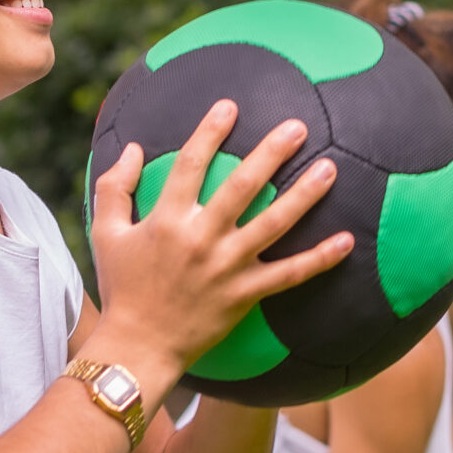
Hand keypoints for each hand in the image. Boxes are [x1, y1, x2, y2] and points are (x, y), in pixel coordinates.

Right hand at [86, 101, 352, 375]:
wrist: (138, 346)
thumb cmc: (121, 288)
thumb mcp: (105, 234)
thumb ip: (115, 187)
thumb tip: (132, 147)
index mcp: (167, 219)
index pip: (191, 164)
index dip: (210, 132)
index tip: (230, 106)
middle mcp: (200, 238)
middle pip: (242, 186)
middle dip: (271, 153)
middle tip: (298, 127)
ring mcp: (226, 267)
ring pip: (273, 224)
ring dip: (304, 195)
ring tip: (330, 168)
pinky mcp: (245, 295)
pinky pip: (289, 275)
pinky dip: (319, 259)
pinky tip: (346, 241)